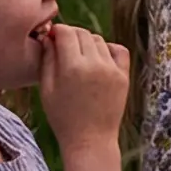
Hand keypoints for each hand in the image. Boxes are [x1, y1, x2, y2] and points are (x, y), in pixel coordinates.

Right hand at [36, 24, 129, 147]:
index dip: (58, 31)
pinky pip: (118, 50)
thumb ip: (47, 60)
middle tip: (63, 44)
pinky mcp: (124, 75)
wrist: (90, 139)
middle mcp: (94, 64)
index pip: (66, 33)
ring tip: (78, 56)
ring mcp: (112, 69)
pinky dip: (108, 48)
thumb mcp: (46, 89)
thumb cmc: (63, 117)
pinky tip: (98, 58)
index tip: (53, 36)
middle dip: (71, 35)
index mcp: (72, 67)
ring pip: (99, 40)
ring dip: (87, 42)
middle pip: (83, 33)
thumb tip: (49, 38)